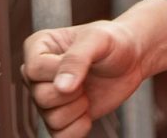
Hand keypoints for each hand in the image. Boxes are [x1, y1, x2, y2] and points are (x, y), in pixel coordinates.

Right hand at [22, 19, 143, 135]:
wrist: (131, 58)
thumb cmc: (113, 41)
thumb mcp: (97, 39)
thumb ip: (77, 59)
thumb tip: (61, 88)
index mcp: (39, 46)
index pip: (34, 69)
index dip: (59, 71)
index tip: (83, 62)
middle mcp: (38, 73)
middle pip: (41, 97)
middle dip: (72, 92)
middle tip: (86, 79)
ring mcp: (49, 97)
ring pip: (51, 119)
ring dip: (77, 109)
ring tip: (88, 91)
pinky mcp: (61, 117)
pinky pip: (59, 137)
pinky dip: (77, 129)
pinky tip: (88, 111)